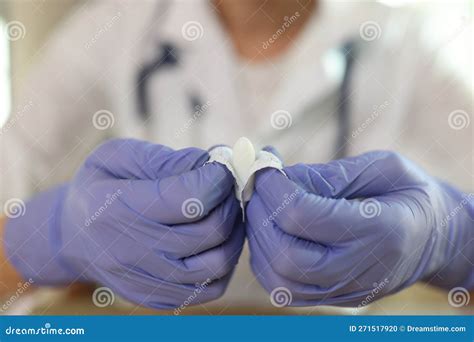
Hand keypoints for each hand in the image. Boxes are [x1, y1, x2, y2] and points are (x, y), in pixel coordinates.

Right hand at [5, 139, 243, 308]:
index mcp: (116, 208)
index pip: (188, 198)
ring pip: (217, 263)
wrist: (74, 237)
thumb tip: (206, 163)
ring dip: (233, 232)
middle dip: (229, 201)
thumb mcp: (114, 157)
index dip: (216, 178)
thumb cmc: (100, 188)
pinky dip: (225, 261)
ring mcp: (145, 281)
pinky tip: (215, 239)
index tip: (218, 166)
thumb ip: (160, 157)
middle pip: (209, 231)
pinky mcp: (158, 299)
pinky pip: (211, 288)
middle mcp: (130, 251)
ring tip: (224, 211)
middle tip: (225, 187)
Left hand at [246, 150, 472, 306]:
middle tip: (261, 185)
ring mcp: (343, 291)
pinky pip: (282, 288)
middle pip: (283, 253)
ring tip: (264, 206)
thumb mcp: (382, 167)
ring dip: (257, 236)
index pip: (301, 215)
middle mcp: (358, 269)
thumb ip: (330, 173)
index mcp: (379, 230)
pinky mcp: (331, 299)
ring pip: (276, 277)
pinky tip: (271, 231)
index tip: (266, 164)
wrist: (433, 239)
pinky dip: (264, 258)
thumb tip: (278, 176)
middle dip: (259, 212)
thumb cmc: (408, 194)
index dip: (272, 187)